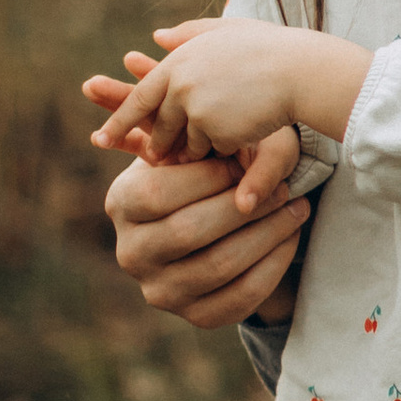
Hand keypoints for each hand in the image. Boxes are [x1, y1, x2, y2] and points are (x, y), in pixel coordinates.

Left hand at [88, 18, 356, 168]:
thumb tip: (158, 36)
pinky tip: (247, 134)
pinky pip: (212, 151)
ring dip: (203, 146)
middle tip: (168, 156)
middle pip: (159, 127)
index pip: (139, 96)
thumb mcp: (227, 32)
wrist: (301, 70)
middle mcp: (178, 85)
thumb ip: (191, 34)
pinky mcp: (213, 128)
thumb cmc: (271, 48)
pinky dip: (225, 149)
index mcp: (177, 62)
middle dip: (163, 144)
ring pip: (186, 144)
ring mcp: (194, 108)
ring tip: (231, 135)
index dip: (119, 119)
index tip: (100, 139)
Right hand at [98, 121, 308, 331]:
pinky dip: (273, 264)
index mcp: (121, 204)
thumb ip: (175, 121)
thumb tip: (102, 82)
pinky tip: (292, 237)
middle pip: (190, 231)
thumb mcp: (192, 144)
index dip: (207, 177)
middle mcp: (131, 253)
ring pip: (219, 266)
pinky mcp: (196, 317)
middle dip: (244, 207)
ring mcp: (160, 292)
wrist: (216, 233)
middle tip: (287, 186)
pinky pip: (241, 296)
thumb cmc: (205, 174)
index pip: (158, 193)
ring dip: (267, 234)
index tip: (244, 159)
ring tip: (298, 206)